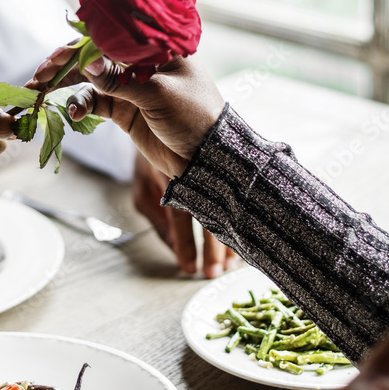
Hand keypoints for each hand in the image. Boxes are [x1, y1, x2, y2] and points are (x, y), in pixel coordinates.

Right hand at [31, 48, 225, 177]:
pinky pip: (95, 103)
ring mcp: (131, 86)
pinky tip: (71, 113)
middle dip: (65, 65)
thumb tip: (88, 64)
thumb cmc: (194, 116)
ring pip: (90, 80)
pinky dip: (80, 106)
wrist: (206, 158)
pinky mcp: (124, 110)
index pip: (111, 37)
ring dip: (67, 87)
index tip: (56, 57)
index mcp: (156, 48)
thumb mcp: (158, 95)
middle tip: (39, 76)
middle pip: (95, 57)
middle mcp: (140, 63)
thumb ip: (121, 80)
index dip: (80, 43)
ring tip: (42, 95)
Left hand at [133, 153, 234, 276]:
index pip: (180, 215)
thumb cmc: (151, 157)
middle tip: (215, 272)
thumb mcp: (143, 188)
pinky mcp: (221, 162)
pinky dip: (238, 216)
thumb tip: (173, 248)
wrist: (162, 117)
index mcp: (170, 174)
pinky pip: (232, 193)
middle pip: (207, 212)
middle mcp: (192, 169)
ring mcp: (208, 164)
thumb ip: (158, 219)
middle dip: (212, 247)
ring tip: (232, 261)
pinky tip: (244, 234)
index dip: (185, 244)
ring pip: (224, 204)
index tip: (190, 267)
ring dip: (228, 236)